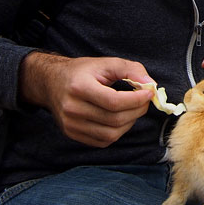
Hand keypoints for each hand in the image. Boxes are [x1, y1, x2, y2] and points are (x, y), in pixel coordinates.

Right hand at [19, 52, 152, 147]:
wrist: (52, 82)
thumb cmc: (83, 72)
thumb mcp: (107, 63)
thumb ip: (132, 69)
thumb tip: (150, 85)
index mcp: (79, 87)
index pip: (114, 102)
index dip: (136, 100)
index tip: (149, 93)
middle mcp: (71, 108)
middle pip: (114, 119)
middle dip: (137, 111)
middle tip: (144, 101)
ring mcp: (70, 124)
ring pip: (111, 134)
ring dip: (129, 123)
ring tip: (132, 109)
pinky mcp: (72, 134)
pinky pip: (103, 141)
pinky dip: (118, 132)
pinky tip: (119, 118)